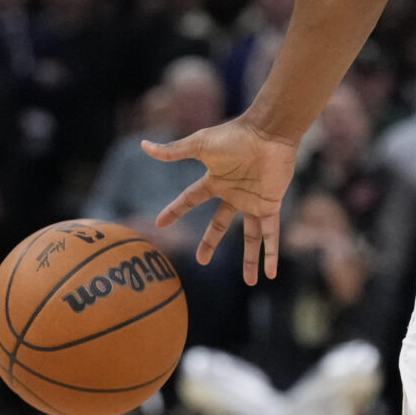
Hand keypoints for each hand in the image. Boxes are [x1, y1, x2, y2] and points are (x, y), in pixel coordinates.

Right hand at [141, 115, 299, 282]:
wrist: (268, 132)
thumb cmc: (235, 136)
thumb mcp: (200, 145)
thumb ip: (173, 151)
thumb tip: (144, 146)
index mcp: (215, 181)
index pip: (190, 199)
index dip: (175, 210)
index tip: (160, 223)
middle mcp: (234, 194)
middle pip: (219, 225)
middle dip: (210, 242)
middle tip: (201, 261)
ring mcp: (253, 202)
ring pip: (250, 237)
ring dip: (250, 259)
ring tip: (250, 282)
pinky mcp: (271, 205)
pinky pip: (271, 234)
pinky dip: (271, 254)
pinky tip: (271, 273)